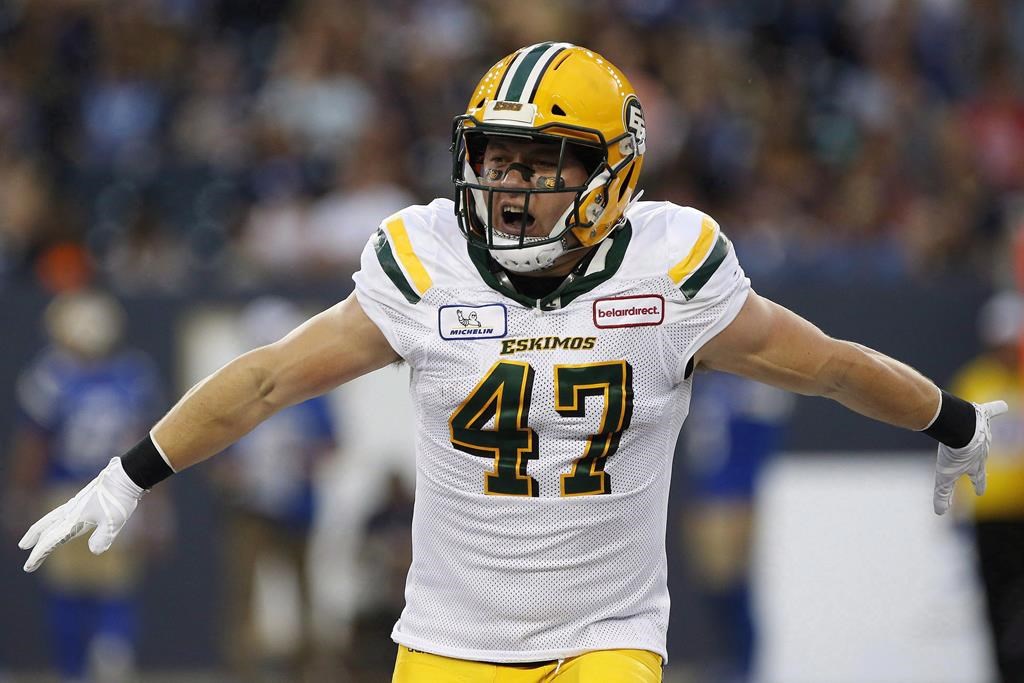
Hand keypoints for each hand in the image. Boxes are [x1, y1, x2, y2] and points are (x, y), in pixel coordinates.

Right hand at [18, 457, 144, 571]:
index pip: (51, 540)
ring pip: (51, 518)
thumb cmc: (119, 499)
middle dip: (34, 539)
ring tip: (32, 537)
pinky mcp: (83, 499)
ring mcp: (76, 504)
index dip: (39, 554)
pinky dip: (52, 520)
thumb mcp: (114, 522)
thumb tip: (94, 551)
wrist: (126, 476)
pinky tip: (58, 521)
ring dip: (40, 528)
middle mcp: (71, 511)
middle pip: (46, 527)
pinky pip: (61, 513)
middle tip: (23, 548)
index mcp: (74, 519)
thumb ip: (103, 537)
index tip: (28, 566)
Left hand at [933, 400, 1008, 514]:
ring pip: (985, 436)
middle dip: (978, 460)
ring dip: (982, 436)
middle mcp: (982, 450)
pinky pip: (993, 411)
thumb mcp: (945, 476)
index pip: (977, 478)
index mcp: (974, 464)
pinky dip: (998, 409)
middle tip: (977, 461)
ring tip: (979, 435)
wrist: (961, 429)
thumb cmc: (954, 453)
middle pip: (980, 456)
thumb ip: (943, 494)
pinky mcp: (982, 416)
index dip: (978, 486)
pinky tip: (1004, 406)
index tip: (979, 492)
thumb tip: (939, 513)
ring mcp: (983, 433)